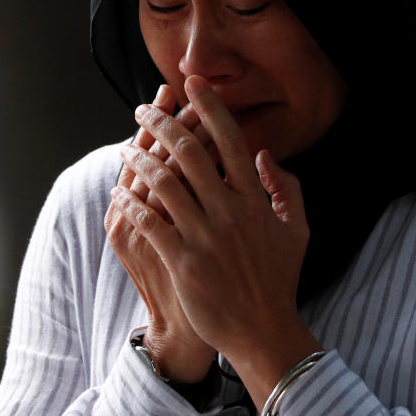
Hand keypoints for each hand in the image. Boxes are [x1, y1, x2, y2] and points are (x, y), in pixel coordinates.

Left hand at [113, 74, 321, 408]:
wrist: (263, 331)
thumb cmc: (279, 279)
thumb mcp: (298, 230)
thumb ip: (287, 187)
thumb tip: (264, 154)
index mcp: (256, 199)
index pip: (230, 140)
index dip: (209, 108)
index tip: (190, 84)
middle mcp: (230, 212)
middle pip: (190, 153)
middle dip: (163, 124)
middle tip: (143, 109)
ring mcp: (206, 237)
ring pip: (163, 183)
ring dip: (139, 160)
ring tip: (125, 148)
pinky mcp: (183, 262)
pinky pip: (149, 222)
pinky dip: (130, 203)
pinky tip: (118, 192)